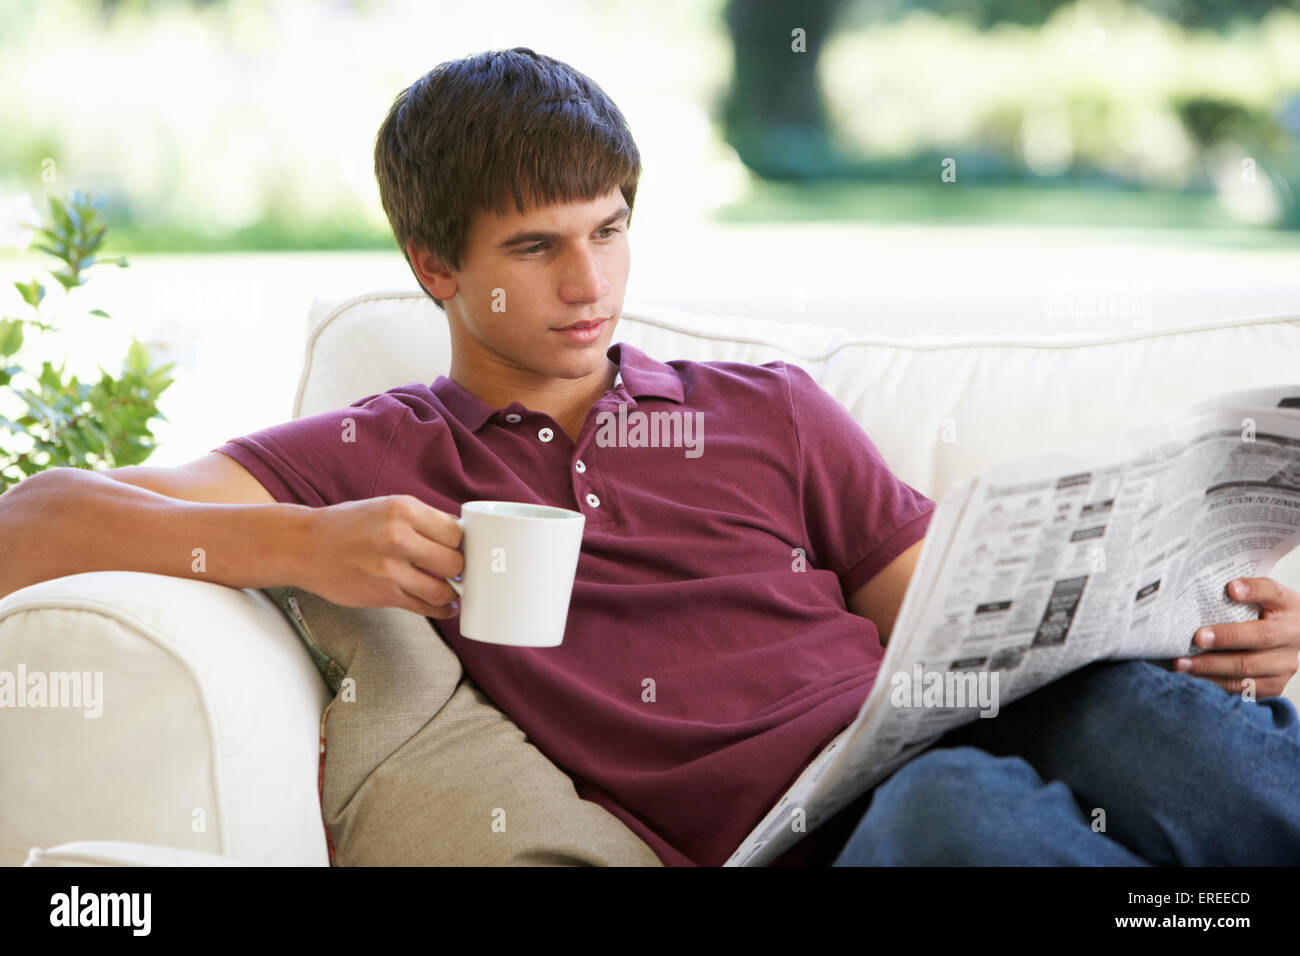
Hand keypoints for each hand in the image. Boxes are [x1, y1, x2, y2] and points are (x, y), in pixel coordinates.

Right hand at [296, 494, 463, 617]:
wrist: (305, 546)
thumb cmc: (350, 525)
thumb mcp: (388, 507)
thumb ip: (424, 520)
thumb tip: (463, 538)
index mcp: (403, 509)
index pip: (456, 532)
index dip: (460, 543)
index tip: (457, 548)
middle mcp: (398, 538)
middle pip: (455, 562)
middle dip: (458, 568)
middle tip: (453, 569)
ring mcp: (390, 570)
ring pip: (443, 589)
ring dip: (450, 592)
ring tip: (447, 588)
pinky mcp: (383, 595)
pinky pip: (425, 607)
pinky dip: (441, 609)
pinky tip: (443, 606)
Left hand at [1174, 576, 1299, 697]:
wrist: (1283, 641)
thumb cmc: (1258, 613)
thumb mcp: (1256, 597)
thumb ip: (1236, 591)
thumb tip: (1200, 589)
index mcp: (1288, 605)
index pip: (1272, 592)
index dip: (1254, 590)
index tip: (1231, 589)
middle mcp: (1292, 635)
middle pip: (1262, 636)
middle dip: (1227, 637)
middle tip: (1198, 638)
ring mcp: (1285, 663)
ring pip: (1248, 667)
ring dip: (1211, 666)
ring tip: (1182, 663)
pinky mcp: (1275, 685)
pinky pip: (1242, 687)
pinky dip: (1214, 681)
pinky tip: (1193, 675)